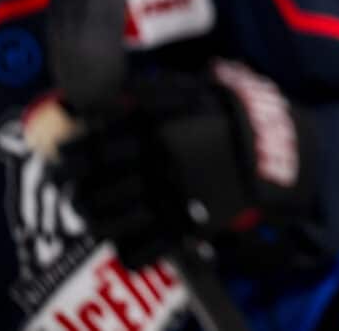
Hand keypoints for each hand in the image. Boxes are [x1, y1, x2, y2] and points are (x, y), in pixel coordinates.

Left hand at [54, 60, 315, 269]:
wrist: (277, 150)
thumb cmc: (235, 114)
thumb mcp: (196, 88)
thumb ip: (152, 91)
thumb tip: (109, 96)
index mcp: (157, 132)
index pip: (97, 147)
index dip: (72, 154)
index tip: (61, 156)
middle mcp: (158, 168)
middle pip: (97, 186)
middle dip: (76, 191)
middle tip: (68, 190)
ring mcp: (172, 200)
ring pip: (114, 220)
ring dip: (95, 219)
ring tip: (89, 216)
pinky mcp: (190, 227)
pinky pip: (146, 248)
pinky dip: (128, 250)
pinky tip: (123, 242)